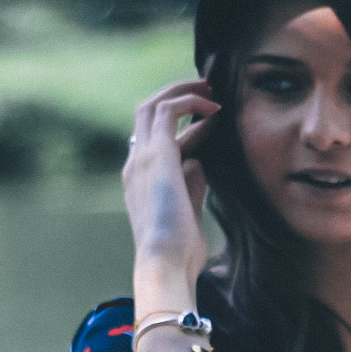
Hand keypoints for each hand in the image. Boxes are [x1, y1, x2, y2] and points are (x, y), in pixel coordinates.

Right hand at [124, 78, 218, 298]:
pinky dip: (190, 102)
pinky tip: (215, 108)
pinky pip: (168, 111)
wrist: (166, 262)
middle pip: (146, 113)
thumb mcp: (188, 210)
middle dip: (176, 96)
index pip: (156, 139)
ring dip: (183, 91)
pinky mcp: (156, 154)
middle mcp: (135, 164)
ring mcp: (142, 158)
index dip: (185, 125)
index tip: (212, 121)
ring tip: (211, 89)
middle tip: (207, 90)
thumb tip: (200, 163)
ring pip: (153, 105)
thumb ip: (191, 185)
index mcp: (140, 180)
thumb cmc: (179, 250)